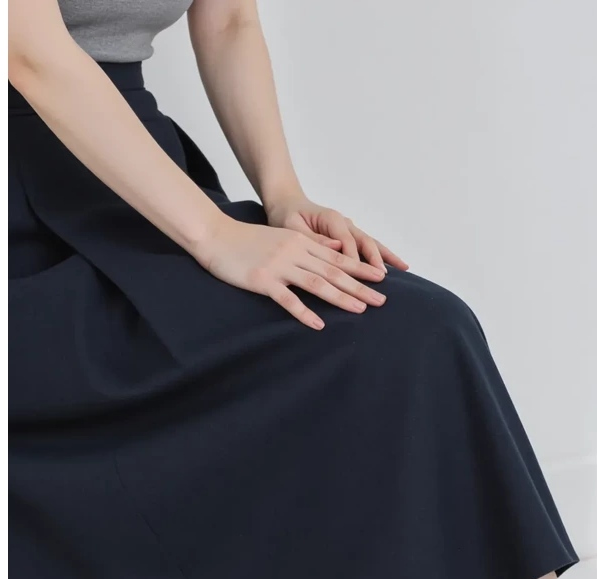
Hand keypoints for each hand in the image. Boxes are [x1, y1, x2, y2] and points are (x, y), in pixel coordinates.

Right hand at [193, 213, 387, 329]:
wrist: (214, 235)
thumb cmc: (248, 240)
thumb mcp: (283, 236)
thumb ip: (311, 244)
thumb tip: (338, 248)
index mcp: (301, 243)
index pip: (337, 258)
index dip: (360, 269)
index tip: (381, 279)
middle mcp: (295, 253)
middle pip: (333, 272)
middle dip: (359, 287)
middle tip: (381, 301)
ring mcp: (279, 266)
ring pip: (317, 283)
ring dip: (340, 298)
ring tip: (361, 310)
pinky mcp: (263, 280)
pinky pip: (288, 299)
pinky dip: (304, 312)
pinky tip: (319, 324)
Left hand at [265, 194, 409, 273]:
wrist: (287, 205)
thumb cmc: (286, 216)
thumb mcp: (290, 225)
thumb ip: (311, 236)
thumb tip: (335, 246)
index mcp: (331, 219)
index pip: (346, 242)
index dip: (353, 260)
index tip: (358, 278)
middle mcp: (344, 222)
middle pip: (365, 242)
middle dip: (375, 261)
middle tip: (383, 278)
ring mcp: (350, 229)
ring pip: (372, 243)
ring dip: (387, 257)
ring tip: (404, 268)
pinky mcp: (351, 236)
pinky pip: (370, 246)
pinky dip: (384, 256)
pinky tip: (399, 266)